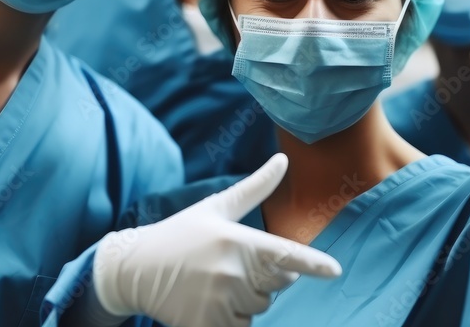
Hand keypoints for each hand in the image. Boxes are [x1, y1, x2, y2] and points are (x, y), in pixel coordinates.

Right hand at [93, 153, 342, 326]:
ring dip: (248, 298)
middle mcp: (230, 272)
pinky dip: (234, 318)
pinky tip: (211, 302)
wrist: (134, 269)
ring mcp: (218, 301)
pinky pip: (242, 326)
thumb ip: (255, 188)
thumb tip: (283, 160)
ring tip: (216, 282)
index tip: (335, 271)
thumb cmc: (180, 234)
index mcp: (236, 240)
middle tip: (230, 264)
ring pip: (260, 306)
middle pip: (278, 284)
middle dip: (265, 276)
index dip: (313, 264)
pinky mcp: (206, 324)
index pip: (284, 254)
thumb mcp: (216, 208)